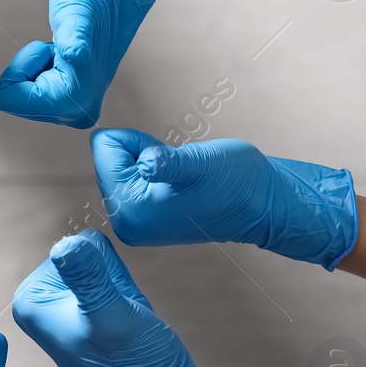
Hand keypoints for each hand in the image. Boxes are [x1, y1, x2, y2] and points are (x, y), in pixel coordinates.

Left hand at [0, 0, 205, 127]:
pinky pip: (33, 91)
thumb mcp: (76, 11)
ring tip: (63, 46)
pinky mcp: (75, 96)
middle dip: (28, 70)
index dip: (20, 67)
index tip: (49, 46)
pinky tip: (65, 52)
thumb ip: (74, 38)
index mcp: (75, 99)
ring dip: (36, 67)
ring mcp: (78, 106)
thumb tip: (74, 57)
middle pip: (16, 100)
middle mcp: (78, 112)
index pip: (7, 99)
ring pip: (23, 96)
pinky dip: (42, 68)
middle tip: (57, 45)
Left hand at [11, 230, 228, 366]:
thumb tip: (67, 245)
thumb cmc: (134, 366)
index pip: (73, 247)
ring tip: (124, 322)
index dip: (102, 274)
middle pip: (87, 254)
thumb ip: (88, 278)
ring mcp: (63, 307)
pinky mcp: (87, 312)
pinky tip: (129, 323)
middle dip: (113, 281)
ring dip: (122, 290)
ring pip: (103, 266)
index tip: (106, 309)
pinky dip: (128, 295)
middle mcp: (40, 301)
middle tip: (118, 318)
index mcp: (31, 300)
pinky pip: (113, 280)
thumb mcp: (111, 315)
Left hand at [91, 129, 357, 268]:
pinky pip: (131, 180)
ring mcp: (133, 224)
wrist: (261, 204)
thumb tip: (144, 163)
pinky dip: (153, 175)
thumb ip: (167, 162)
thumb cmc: (235, 180)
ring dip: (149, 163)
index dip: (138, 142)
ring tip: (182, 178)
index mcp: (129, 209)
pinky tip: (178, 189)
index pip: (104, 147)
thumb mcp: (199, 164)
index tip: (169, 160)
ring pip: (120, 167)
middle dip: (140, 154)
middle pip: (108, 159)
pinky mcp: (144, 221)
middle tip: (178, 169)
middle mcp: (124, 222)